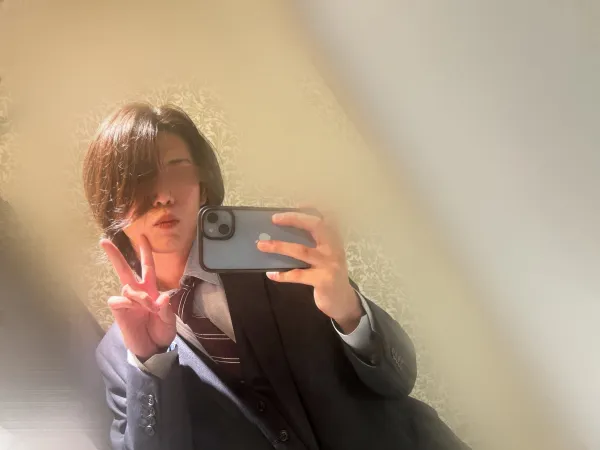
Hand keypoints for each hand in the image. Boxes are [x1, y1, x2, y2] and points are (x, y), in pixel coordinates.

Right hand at [101, 235, 175, 359]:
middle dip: (115, 255)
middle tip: (104, 241)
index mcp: (151, 290)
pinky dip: (129, 302)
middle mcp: (138, 292)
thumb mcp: (169, 321)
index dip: (145, 252)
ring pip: (128, 286)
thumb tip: (162, 297)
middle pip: (125, 269)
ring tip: (149, 307)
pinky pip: (119, 299)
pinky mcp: (118, 310)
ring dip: (140, 295)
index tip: (143, 236)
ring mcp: (127, 301)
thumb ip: (166, 309)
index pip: (148, 267)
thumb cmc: (161, 332)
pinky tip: (135, 309)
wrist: (152, 348)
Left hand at [257, 209, 362, 332]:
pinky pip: (298, 274)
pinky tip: (271, 273)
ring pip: (302, 250)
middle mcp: (334, 247)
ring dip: (279, 246)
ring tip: (262, 245)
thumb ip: (313, 244)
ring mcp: (330, 264)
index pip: (327, 216)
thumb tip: (283, 234)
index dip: (314, 208)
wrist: (343, 301)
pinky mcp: (324, 280)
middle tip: (275, 218)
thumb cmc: (329, 274)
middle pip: (316, 226)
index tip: (298, 204)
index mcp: (334, 239)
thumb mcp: (326, 256)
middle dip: (294, 219)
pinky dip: (283, 274)